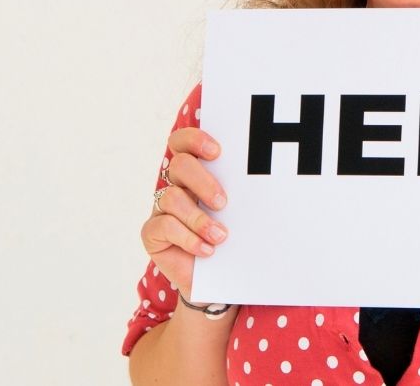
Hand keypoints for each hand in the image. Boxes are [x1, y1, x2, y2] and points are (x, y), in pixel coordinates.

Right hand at [140, 128, 228, 297]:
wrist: (220, 279)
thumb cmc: (233, 240)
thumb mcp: (240, 214)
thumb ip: (243, 194)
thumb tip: (267, 183)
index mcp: (194, 173)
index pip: (183, 143)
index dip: (195, 140)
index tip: (217, 152)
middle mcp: (175, 186)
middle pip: (179, 165)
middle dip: (202, 180)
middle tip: (223, 202)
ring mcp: (161, 209)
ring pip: (172, 197)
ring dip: (199, 218)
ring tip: (221, 236)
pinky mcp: (152, 233)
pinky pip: (163, 225)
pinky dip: (188, 238)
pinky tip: (207, 250)